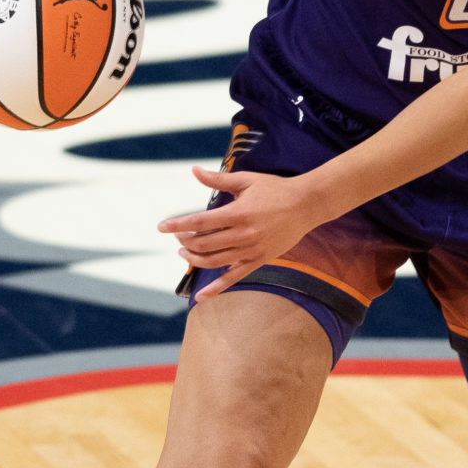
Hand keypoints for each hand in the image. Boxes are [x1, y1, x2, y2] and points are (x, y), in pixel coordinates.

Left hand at [158, 166, 327, 299]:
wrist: (306, 205)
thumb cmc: (274, 189)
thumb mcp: (246, 181)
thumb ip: (218, 180)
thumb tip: (194, 171)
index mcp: (238, 213)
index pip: (199, 221)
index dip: (177, 224)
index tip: (161, 226)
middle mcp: (243, 234)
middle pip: (203, 243)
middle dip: (184, 241)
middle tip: (177, 236)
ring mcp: (251, 250)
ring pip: (214, 261)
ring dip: (194, 260)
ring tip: (184, 253)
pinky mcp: (259, 260)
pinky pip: (234, 278)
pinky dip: (216, 289)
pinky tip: (201, 296)